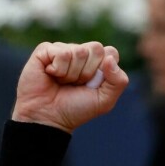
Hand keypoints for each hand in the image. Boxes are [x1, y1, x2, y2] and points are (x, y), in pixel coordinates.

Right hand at [12, 41, 128, 132]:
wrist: (50, 116)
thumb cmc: (77, 108)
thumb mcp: (105, 100)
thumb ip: (118, 82)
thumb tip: (110, 58)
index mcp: (97, 63)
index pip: (111, 52)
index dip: (105, 70)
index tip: (94, 84)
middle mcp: (81, 53)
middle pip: (96, 48)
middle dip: (89, 72)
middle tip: (78, 84)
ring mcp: (63, 49)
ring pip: (79, 51)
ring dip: (72, 74)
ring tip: (63, 82)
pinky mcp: (45, 50)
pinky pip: (61, 53)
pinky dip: (59, 70)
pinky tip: (52, 75)